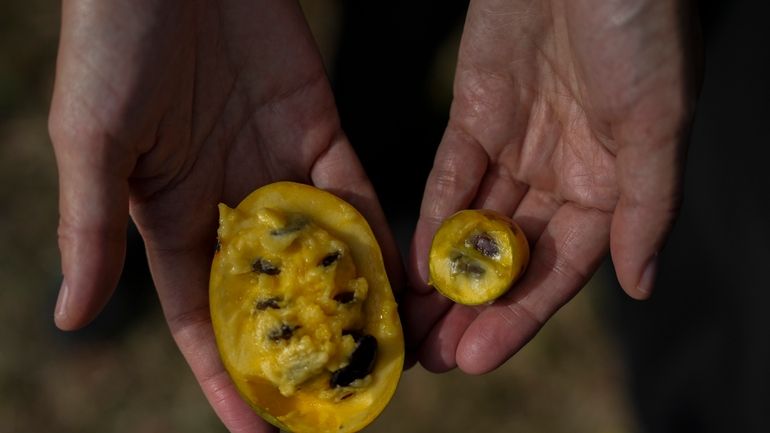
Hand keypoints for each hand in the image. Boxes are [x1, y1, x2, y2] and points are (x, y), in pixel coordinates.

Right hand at [49, 1, 400, 430]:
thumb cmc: (113, 44)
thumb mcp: (93, 140)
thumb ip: (92, 228)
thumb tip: (70, 320)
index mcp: (169, 215)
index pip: (201, 315)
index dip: (224, 372)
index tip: (256, 427)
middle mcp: (228, 202)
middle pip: (271, 293)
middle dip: (299, 345)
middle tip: (338, 399)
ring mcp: (276, 166)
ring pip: (321, 249)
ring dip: (347, 298)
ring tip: (380, 353)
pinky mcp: (318, 126)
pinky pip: (352, 191)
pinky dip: (373, 231)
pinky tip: (395, 276)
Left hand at [406, 0, 697, 372]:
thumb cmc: (636, 26)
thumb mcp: (656, 120)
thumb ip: (646, 205)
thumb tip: (641, 284)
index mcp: (611, 183)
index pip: (562, 268)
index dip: (522, 317)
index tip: (479, 357)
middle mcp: (562, 174)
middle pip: (513, 257)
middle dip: (475, 309)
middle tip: (435, 357)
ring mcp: (515, 146)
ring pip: (475, 227)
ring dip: (445, 277)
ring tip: (414, 326)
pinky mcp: (474, 116)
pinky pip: (451, 178)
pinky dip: (432, 219)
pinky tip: (413, 262)